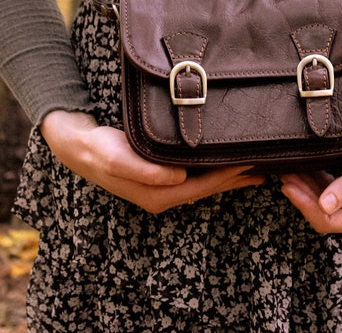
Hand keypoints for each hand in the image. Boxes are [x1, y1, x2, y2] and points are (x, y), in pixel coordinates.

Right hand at [40, 110, 263, 212]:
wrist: (78, 144)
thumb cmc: (98, 148)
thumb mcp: (118, 157)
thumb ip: (146, 170)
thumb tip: (178, 177)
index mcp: (156, 195)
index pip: (201, 187)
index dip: (227, 176)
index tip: (249, 163)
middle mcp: (162, 196)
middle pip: (207, 189)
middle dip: (235, 178)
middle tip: (263, 165)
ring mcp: (161, 189)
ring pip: (203, 185)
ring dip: (227, 176)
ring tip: (253, 168)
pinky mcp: (160, 178)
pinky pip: (194, 177)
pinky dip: (212, 171)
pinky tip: (223, 164)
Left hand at [280, 106, 341, 233]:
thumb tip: (323, 206)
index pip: (327, 221)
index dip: (306, 206)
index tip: (289, 188)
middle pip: (320, 213)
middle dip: (301, 196)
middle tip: (284, 177)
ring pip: (319, 201)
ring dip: (303, 188)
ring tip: (287, 172)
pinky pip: (324, 190)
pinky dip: (311, 181)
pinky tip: (299, 169)